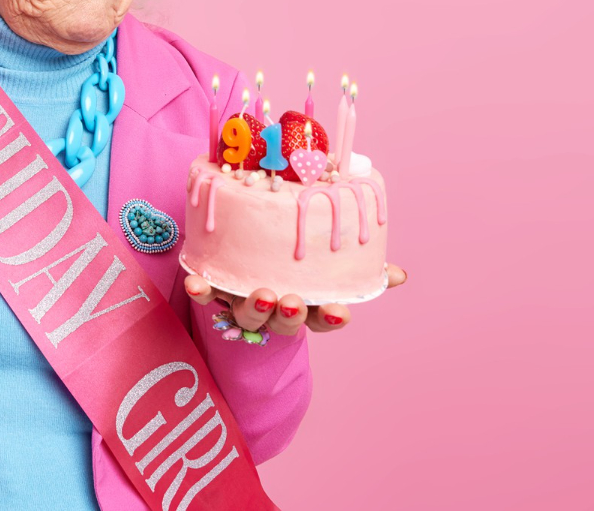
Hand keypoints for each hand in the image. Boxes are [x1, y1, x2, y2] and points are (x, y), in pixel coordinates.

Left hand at [184, 263, 407, 335]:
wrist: (247, 282)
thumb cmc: (296, 273)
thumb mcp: (328, 273)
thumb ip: (357, 273)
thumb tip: (398, 275)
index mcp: (306, 308)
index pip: (323, 319)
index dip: (331, 318)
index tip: (341, 312)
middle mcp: (275, 311)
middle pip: (283, 320)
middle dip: (289, 314)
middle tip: (292, 302)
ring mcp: (245, 304)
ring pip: (249, 312)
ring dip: (253, 305)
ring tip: (261, 293)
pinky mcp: (218, 293)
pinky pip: (208, 296)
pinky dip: (201, 291)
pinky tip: (195, 284)